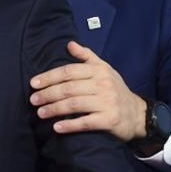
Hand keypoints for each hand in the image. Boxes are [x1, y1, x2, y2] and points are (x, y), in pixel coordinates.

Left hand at [30, 41, 145, 141]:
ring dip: (54, 109)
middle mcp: (103, 84)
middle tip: (33, 100)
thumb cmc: (115, 90)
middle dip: (48, 94)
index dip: (50, 77)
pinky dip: (70, 125)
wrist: (137, 114)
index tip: (34, 83)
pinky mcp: (109, 120)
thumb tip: (69, 44)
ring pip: (74, 104)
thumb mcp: (104, 69)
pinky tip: (57, 127)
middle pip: (69, 88)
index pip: (69, 71)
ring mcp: (107, 102)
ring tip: (40, 113)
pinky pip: (85, 122)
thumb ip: (87, 57)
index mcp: (99, 71)